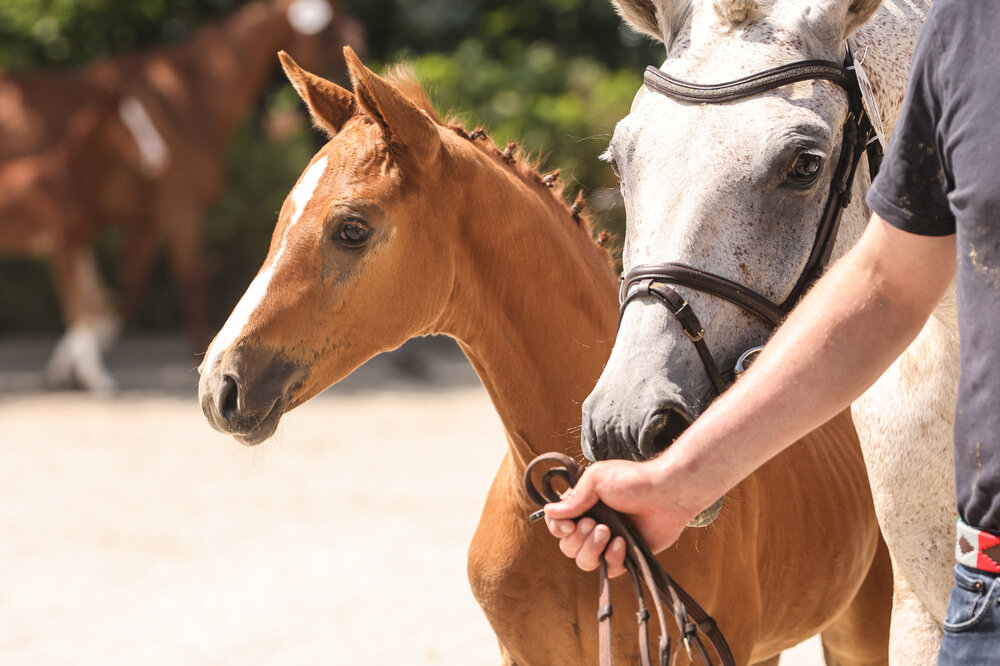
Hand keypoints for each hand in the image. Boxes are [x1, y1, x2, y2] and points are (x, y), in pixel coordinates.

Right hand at [543, 458, 693, 576]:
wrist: (669, 493)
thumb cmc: (634, 480)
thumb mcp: (597, 479)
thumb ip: (573, 498)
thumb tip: (549, 512)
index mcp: (583, 504)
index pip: (557, 523)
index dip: (557, 527)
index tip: (567, 524)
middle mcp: (592, 524)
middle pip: (567, 546)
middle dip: (577, 538)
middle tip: (593, 524)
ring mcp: (608, 541)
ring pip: (584, 561)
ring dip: (591, 549)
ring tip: (607, 532)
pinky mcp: (626, 556)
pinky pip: (609, 569)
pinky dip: (613, 558)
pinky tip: (623, 543)